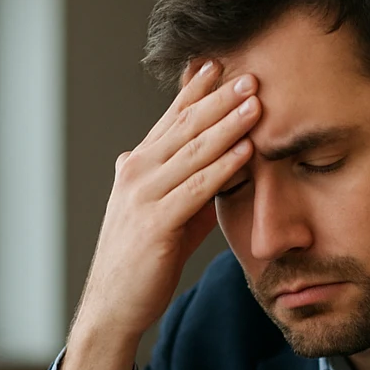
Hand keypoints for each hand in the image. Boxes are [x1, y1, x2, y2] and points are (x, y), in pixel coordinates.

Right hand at [61, 61, 261, 369]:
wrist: (113, 305)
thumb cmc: (145, 262)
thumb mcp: (173, 216)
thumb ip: (194, 189)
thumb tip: (226, 167)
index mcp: (138, 166)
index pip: (171, 119)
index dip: (196, 91)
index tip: (220, 63)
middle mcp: (136, 172)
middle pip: (185, 126)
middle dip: (219, 98)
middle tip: (250, 73)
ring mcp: (143, 195)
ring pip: (193, 151)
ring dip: (227, 124)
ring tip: (256, 101)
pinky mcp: (156, 223)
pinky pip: (196, 188)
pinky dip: (223, 167)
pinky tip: (246, 150)